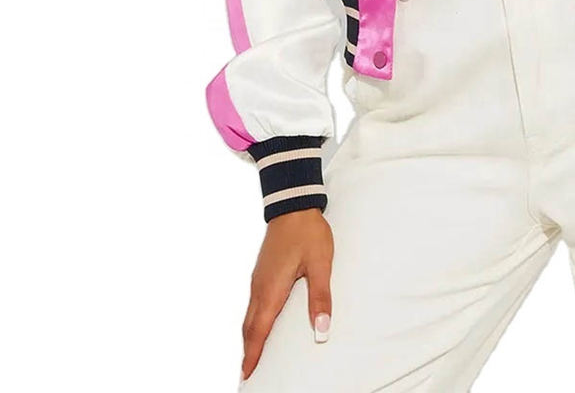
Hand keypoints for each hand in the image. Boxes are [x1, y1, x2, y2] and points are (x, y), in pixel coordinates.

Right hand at [241, 208, 333, 379]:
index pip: (258, 331)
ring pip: (249, 316)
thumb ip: (320, 297)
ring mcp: (258, 279)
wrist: (293, 205)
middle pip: (249, 327)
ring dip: (249, 337)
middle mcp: (259, 287)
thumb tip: (322, 330)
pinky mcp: (262, 271)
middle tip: (247, 372)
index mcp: (271, 289)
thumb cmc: (308, 233)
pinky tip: (260, 324)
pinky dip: (253, 322)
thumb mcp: (320, 264)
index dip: (253, 355)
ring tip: (252, 355)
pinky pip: (253, 304)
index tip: (247, 375)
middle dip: (247, 351)